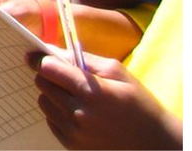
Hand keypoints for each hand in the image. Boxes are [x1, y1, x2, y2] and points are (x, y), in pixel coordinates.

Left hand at [31, 51, 180, 149]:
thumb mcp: (117, 72)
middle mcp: (79, 114)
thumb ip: (83, 59)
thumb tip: (53, 50)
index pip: (48, 69)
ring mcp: (74, 132)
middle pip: (42, 84)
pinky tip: (76, 110)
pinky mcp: (72, 145)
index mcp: (91, 92)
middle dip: (48, 75)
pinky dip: (57, 112)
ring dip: (52, 94)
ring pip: (43, 102)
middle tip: (61, 73)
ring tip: (73, 94)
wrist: (153, 142)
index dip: (41, 59)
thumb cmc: (138, 103)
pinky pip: (50, 120)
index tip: (38, 55)